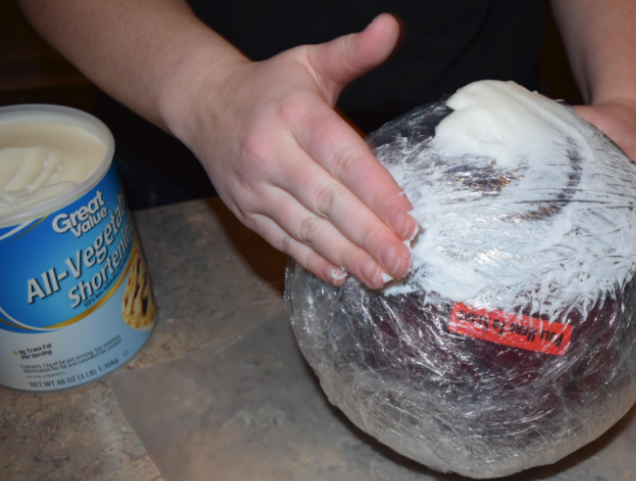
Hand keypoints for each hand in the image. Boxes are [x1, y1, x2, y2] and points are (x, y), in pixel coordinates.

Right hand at [173, 14, 415, 287]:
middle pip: (327, 201)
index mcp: (295, 116)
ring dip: (346, 255)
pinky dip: (312, 262)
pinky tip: (342, 276)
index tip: (407, 218)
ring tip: (380, 276)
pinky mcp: (248, 211)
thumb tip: (390, 27)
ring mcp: (256, 188)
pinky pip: (283, 242)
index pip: (342, 158)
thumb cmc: (271, 87)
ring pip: (306, 228)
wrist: (204, 104)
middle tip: (402, 259)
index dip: (376, 191)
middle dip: (368, 235)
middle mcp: (272, 154)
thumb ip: (355, 52)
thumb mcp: (311, 61)